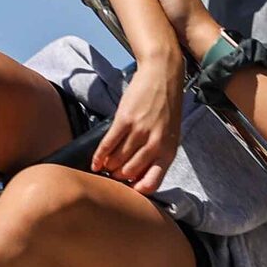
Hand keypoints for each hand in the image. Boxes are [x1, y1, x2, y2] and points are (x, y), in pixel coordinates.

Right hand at [95, 62, 182, 193]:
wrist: (162, 75)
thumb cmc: (167, 107)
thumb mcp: (171, 134)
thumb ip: (159, 155)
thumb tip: (139, 177)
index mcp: (169, 150)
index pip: (152, 183)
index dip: (137, 191)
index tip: (127, 191)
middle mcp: (155, 144)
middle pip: (129, 173)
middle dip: (118, 178)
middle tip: (112, 177)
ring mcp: (139, 132)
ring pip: (117, 161)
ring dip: (108, 167)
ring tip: (105, 167)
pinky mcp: (124, 120)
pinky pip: (108, 145)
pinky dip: (99, 156)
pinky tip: (95, 162)